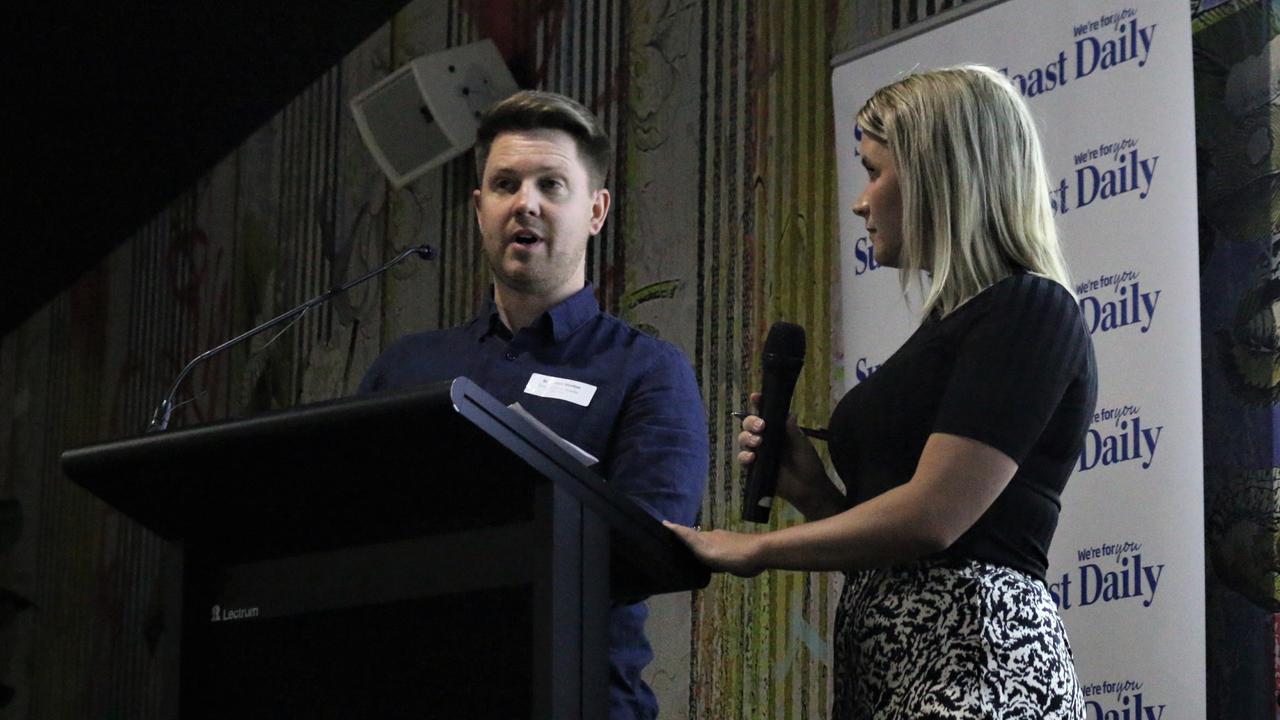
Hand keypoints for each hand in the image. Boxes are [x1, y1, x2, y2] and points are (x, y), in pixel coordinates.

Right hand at [662, 521, 763, 576]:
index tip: (663, 528)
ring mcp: (725, 545)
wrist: (760, 555)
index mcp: (706, 537)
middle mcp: (714, 538)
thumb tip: (667, 523)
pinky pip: (717, 556)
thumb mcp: (706, 549)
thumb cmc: (731, 554)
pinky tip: (710, 566)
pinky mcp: (734, 554)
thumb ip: (689, 538)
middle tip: (672, 548)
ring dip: (698, 551)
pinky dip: (710, 558)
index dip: (675, 531)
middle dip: (685, 542)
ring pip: (707, 547)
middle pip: (696, 539)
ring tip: (688, 559)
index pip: (686, 532)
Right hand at [738, 392, 841, 518]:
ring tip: (757, 442)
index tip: (755, 397)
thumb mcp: (802, 444)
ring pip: (743, 439)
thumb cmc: (808, 463)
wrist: (809, 488)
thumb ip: (793, 431)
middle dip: (750, 422)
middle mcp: (765, 438)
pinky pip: (743, 459)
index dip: (758, 404)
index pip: (764, 413)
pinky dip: (744, 457)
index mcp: (776, 429)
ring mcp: (758, 453)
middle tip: (760, 426)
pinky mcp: (754, 468)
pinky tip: (752, 457)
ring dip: (747, 438)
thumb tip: (789, 414)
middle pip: (749, 424)